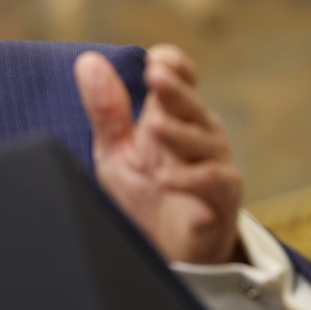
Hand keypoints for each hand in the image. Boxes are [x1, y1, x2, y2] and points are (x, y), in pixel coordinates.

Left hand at [75, 45, 242, 264]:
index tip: (154, 61)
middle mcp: (199, 132)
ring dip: (178, 133)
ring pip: (202, 141)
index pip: (180, 77)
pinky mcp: (221, 197)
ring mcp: (214, 162)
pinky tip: (164, 179)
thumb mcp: (115, 150)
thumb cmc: (146, 192)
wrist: (174, 249)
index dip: (172, 65)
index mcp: (174, 114)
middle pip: (190, 103)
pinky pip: (211, 182)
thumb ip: (105, 109)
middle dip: (175, 88)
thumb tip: (88, 61)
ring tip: (154, 127)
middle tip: (155, 74)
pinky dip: (188, 180)